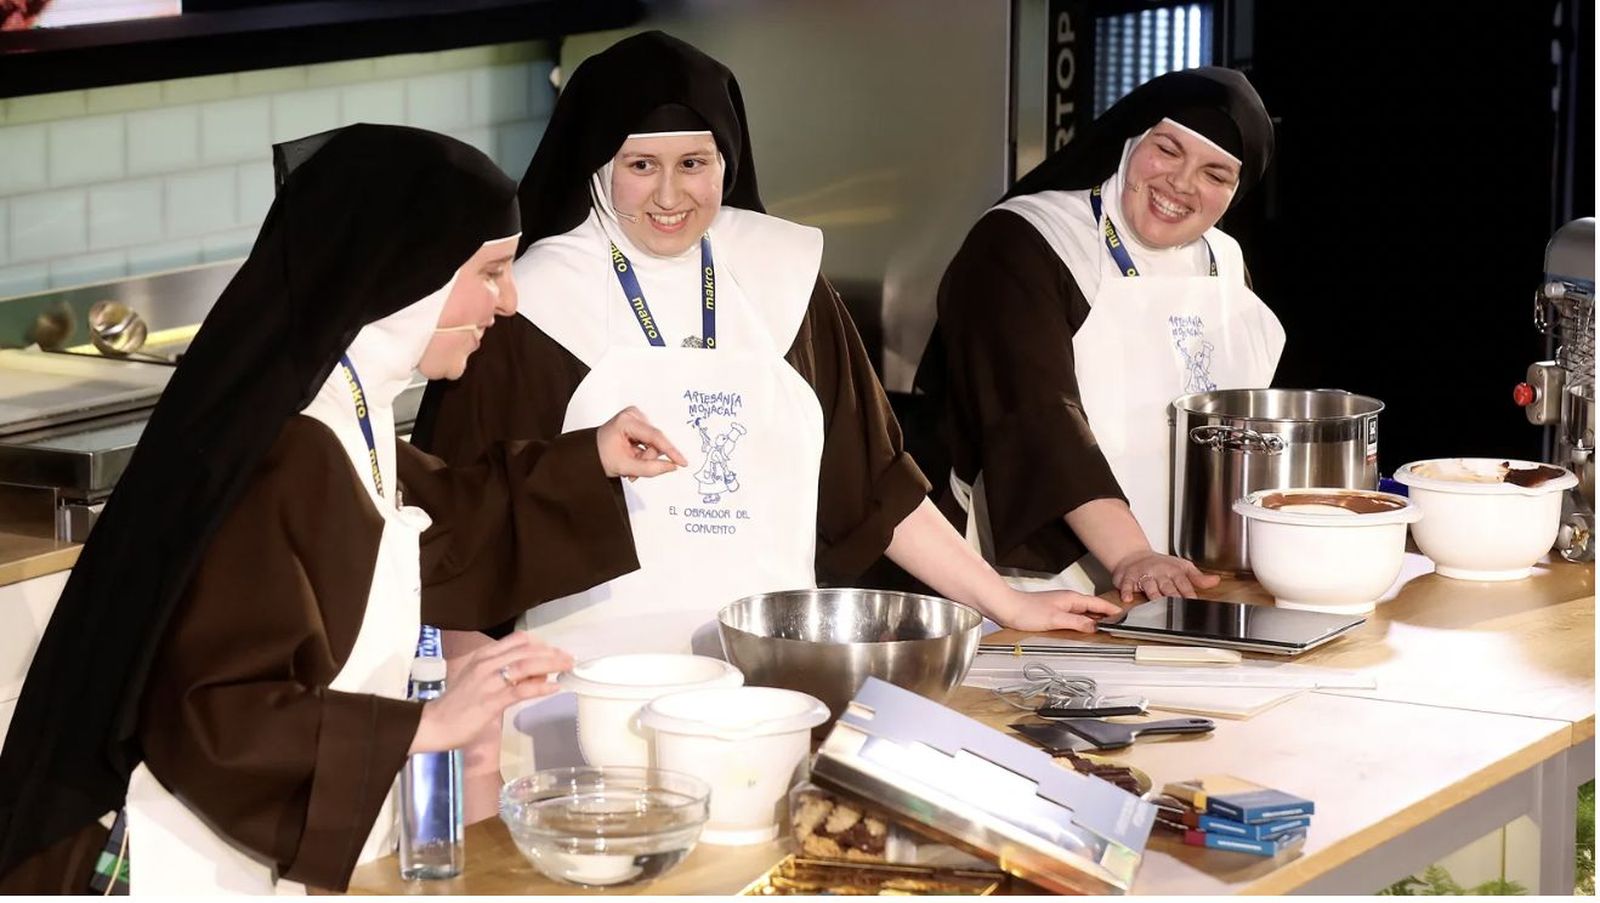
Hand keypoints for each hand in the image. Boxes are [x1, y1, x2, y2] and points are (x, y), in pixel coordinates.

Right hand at [410, 632, 571, 753]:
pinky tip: (554, 688)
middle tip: (569, 658)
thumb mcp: (477, 678)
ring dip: (551, 664)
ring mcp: (488, 682)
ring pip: (526, 665)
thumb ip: (501, 671)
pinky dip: (540, 687)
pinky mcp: (491, 701)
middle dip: (551, 653)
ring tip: (567, 667)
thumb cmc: (456, 704)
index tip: (554, 650)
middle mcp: (486, 663)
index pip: (517, 640)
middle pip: (526, 650)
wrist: (433, 724)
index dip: (540, 643)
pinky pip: (521, 690)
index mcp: (483, 655)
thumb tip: (533, 671)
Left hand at [596, 406, 687, 479]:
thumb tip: (672, 466)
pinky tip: (633, 458)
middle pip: (655, 442)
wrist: (590, 454)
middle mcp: (633, 415)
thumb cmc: (600, 456)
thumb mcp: (624, 466)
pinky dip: (643, 454)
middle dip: (647, 459)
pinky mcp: (639, 423)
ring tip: (630, 466)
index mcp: (626, 421)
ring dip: (645, 458)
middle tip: (633, 472)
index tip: (682, 462)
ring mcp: (636, 418)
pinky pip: (651, 442)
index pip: (655, 437)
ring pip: (654, 444)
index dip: (670, 451)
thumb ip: (650, 468)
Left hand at [989, 587, 1122, 632]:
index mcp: (1072, 599)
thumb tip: (1095, 627)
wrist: (1007, 608)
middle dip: (1106, 615)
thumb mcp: (1056, 619)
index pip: (1098, 603)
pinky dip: (1083, 622)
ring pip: (1084, 612)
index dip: (1111, 610)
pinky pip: (1075, 616)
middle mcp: (1068, 600)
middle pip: (1093, 607)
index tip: (1125, 616)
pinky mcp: (1054, 613)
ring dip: (1095, 619)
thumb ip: (1077, 622)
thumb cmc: (1026, 611)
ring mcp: (1061, 606)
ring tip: (1106, 628)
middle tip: (1120, 624)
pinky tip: (1083, 629)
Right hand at [1111, 550, 1219, 602]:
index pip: (1184, 584)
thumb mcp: (1182, 567)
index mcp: (1174, 571)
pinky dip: (1127, 591)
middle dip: (1173, 596)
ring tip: (1157, 602)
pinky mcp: (1128, 578)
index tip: (1194, 602)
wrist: (1134, 557)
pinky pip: (1127, 585)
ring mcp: (1144, 575)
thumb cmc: (1160, 565)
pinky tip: (1128, 598)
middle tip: (1178, 605)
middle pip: (1167, 586)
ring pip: (1149, 586)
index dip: (1189, 593)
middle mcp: (1159, 573)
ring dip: (1153, 594)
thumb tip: (1215, 581)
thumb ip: (1198, 577)